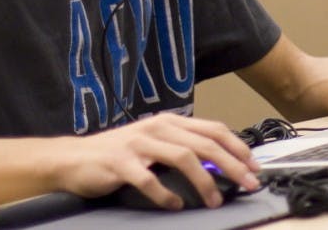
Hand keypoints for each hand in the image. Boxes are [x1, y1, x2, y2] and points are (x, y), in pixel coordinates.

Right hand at [50, 113, 260, 209]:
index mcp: (171, 122)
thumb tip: (220, 164)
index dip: (238, 147)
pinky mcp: (120, 163)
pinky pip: (148, 179)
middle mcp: (158, 127)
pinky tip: (175, 205)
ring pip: (183, 158)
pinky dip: (165, 194)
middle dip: (232, 165)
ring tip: (215, 200)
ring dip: (204, 182)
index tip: (254, 165)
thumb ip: (183, 148)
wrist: (72, 159)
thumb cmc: (119, 154)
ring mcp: (139, 144)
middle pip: (205, 144)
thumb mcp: (156, 143)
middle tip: (248, 183)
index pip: (214, 130)